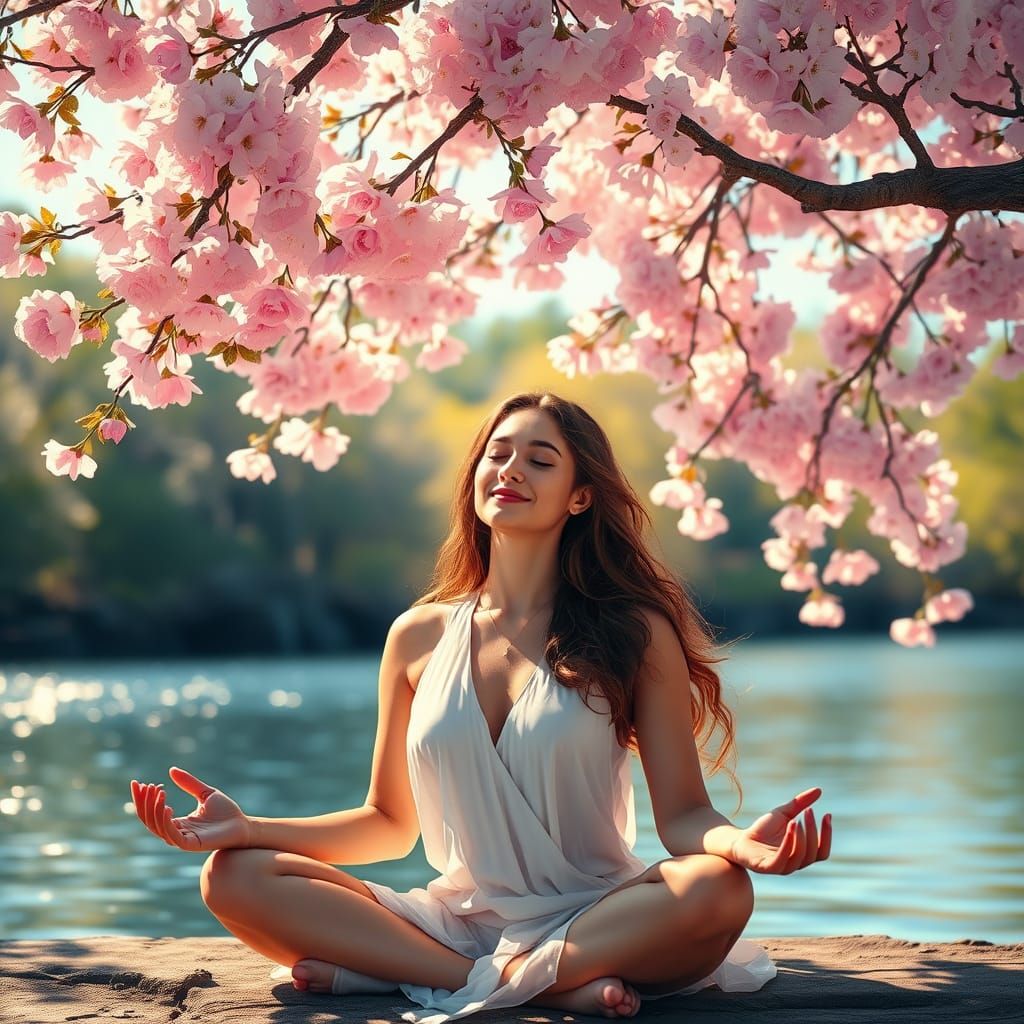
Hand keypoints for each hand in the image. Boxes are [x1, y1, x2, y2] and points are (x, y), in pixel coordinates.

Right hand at [130, 766, 251, 851]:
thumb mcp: (205, 793)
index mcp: (177, 822)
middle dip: (144, 803)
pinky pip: (171, 835)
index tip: (137, 783)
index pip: (151, 812)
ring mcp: (181, 839)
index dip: (142, 799)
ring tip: (159, 791)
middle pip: (149, 820)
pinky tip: (167, 807)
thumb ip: (189, 783)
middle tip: (146, 785)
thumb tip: (171, 770)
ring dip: (154, 809)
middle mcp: (176, 832)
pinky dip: (165, 822)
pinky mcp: (190, 844)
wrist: (242, 824)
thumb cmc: (226, 811)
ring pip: (157, 827)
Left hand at [729, 786, 831, 873]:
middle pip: (812, 853)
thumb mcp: (784, 814)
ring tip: (796, 820)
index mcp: (802, 854)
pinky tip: (789, 827)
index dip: (827, 834)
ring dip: (801, 838)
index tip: (827, 814)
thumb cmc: (764, 829)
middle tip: (808, 811)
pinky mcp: (767, 868)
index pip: (822, 851)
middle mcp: (795, 864)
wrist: (740, 838)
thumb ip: (800, 804)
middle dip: (813, 831)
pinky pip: (781, 861)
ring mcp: (782, 867)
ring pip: (799, 857)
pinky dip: (787, 844)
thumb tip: (819, 790)